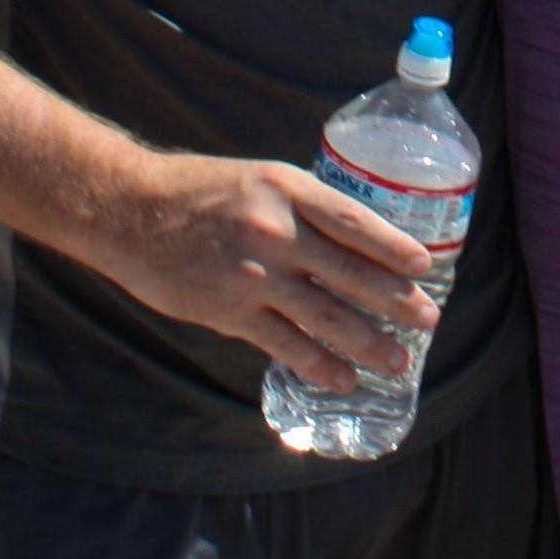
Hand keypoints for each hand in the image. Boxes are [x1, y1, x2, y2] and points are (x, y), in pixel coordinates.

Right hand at [89, 150, 437, 391]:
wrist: (130, 212)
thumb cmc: (198, 191)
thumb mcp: (260, 179)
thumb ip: (302, 207)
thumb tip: (353, 237)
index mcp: (289, 190)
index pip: (356, 222)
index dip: (394, 247)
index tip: (425, 266)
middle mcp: (277, 233)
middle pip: (350, 272)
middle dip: (395, 300)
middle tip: (429, 319)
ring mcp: (254, 277)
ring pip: (325, 316)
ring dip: (368, 342)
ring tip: (398, 361)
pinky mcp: (230, 312)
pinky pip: (285, 344)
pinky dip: (319, 365)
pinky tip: (343, 379)